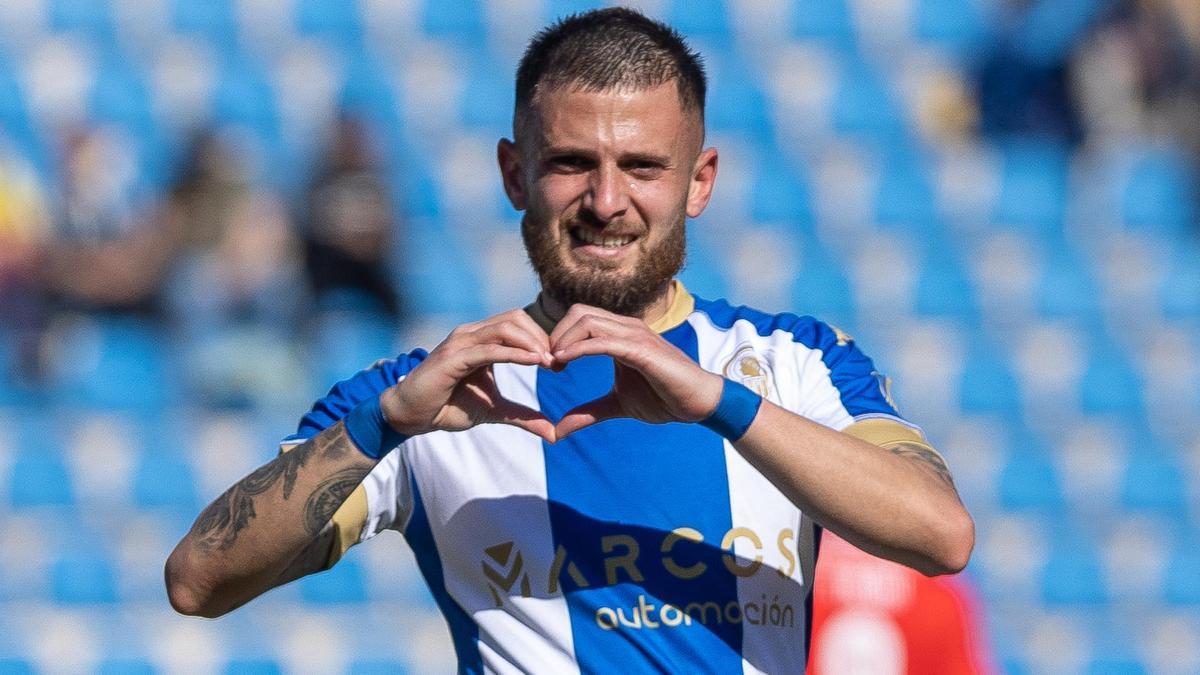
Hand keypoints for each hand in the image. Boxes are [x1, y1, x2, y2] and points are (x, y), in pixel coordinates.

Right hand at [381, 310, 557, 442]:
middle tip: (559, 363)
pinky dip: (514, 353)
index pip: (519, 323)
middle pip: (516, 318)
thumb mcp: (494, 411)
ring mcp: (461, 342)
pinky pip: (489, 348)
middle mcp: (471, 333)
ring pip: (505, 328)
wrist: (411, 415)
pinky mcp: (453, 357)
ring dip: (532, 343)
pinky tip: (533, 361)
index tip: (561, 363)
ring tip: (550, 363)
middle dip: (542, 338)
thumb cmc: (448, 407)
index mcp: (481, 339)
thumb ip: (522, 416)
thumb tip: (553, 433)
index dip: (543, 339)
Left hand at [549, 304, 723, 438]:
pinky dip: (579, 348)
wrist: (698, 402)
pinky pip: (603, 341)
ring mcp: (635, 335)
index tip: (548, 365)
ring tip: (553, 364)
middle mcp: (626, 328)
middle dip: (555, 334)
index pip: (579, 319)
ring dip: (563, 340)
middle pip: (577, 312)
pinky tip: (564, 361)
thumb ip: (588, 412)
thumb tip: (558, 431)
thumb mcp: (617, 405)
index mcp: (620, 334)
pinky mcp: (642, 349)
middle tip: (547, 364)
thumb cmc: (664, 398)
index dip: (558, 338)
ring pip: (587, 320)